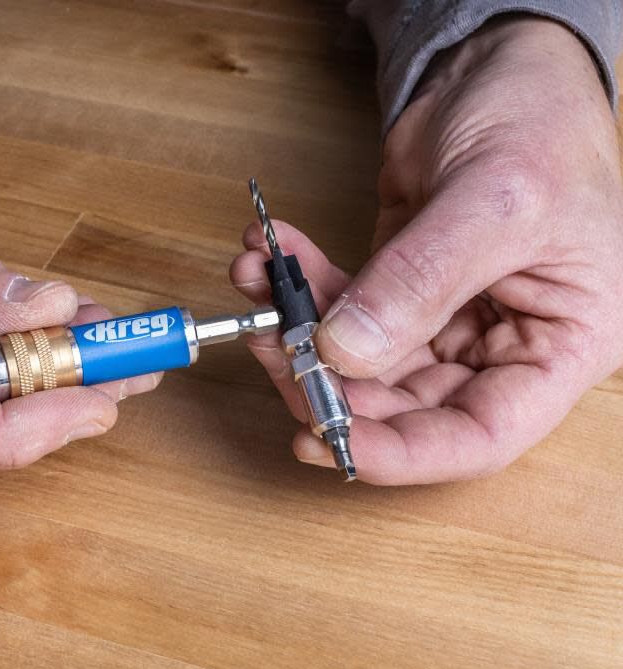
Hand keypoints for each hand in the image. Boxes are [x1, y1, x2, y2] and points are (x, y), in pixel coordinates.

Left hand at [231, 17, 622, 483]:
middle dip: (326, 380)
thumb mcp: (496, 201)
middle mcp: (501, 346)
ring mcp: (443, 319)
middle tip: (270, 346)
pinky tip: (269, 256)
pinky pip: (340, 306)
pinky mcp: (397, 289)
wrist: (503, 67)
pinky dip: (299, 286)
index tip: (325, 438)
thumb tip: (344, 351)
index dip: (401, 454)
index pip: (480, 435)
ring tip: (258, 281)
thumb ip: (421, 282)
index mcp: (559, 345)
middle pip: (404, 404)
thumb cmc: (542, 122)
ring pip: (358, 358)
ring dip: (297, 327)